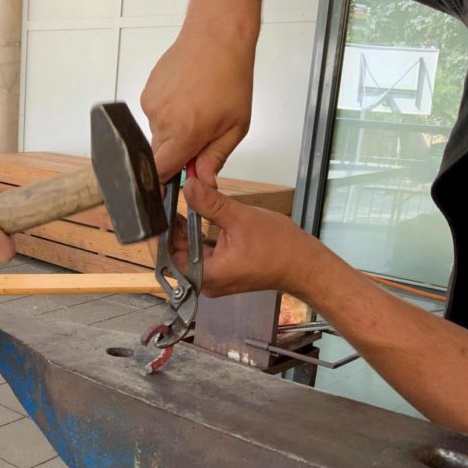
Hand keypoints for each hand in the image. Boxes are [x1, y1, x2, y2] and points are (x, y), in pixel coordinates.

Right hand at [141, 24, 255, 184]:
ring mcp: (151, 106)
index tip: (172, 184)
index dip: (166, 181)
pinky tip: (184, 98)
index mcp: (186, 133)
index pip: (162, 172)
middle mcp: (163, 121)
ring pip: (157, 135)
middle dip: (176, 154)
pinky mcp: (146, 94)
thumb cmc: (230, 76)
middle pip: (158, 156)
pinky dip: (168, 114)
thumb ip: (216, 158)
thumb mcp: (236, 126)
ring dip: (173, 132)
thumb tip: (203, 182)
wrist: (216, 38)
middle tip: (199, 134)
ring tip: (194, 108)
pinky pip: (153, 116)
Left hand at [166, 176, 323, 297]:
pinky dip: (199, 238)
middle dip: (174, 228)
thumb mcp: (241, 219)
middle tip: (172, 201)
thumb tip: (189, 185)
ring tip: (183, 205)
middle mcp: (206, 282)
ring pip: (189, 254)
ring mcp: (214, 279)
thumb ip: (211, 203)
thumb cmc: (279, 247)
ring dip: (186, 231)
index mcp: (207, 275)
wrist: (305, 265)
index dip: (163, 231)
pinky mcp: (223, 273)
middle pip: (177, 254)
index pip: (169, 254)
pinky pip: (203, 255)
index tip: (162, 207)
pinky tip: (197, 218)